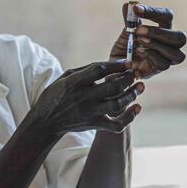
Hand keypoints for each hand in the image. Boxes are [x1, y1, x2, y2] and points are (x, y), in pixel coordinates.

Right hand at [28, 60, 142, 135]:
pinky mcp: (95, 125)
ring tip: (139, 86)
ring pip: (117, 104)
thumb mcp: (65, 77)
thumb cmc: (56, 95)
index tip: (128, 62)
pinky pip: (116, 125)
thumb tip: (109, 64)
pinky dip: (130, 117)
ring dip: (132, 94)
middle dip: (128, 78)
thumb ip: (85, 70)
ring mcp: (90, 113)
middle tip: (135, 73)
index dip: (116, 65)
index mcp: (73, 83)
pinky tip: (137, 107)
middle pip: (112, 86)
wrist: (46, 122)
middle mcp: (83, 98)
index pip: (99, 70)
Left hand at [109, 3, 186, 78]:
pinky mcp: (158, 70)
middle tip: (139, 30)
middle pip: (181, 38)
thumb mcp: (127, 32)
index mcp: (164, 29)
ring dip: (156, 45)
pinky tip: (138, 51)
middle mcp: (170, 44)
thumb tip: (128, 5)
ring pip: (176, 54)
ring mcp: (166, 59)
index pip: (167, 16)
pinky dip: (151, 55)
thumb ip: (130, 20)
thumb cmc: (125, 47)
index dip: (154, 12)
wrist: (116, 66)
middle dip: (159, 33)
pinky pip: (163, 64)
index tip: (136, 9)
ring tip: (139, 41)